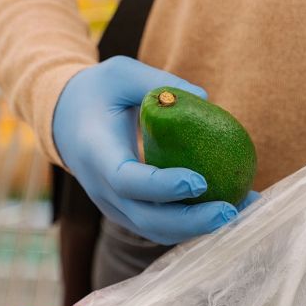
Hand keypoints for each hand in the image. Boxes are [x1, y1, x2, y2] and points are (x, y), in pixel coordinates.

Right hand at [53, 55, 249, 243]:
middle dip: (192, 222)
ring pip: (157, 232)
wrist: (66, 122)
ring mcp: (115, 207)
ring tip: (239, 211)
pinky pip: (162, 228)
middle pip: (147, 220)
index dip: (163, 187)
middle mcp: (102, 189)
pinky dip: (193, 226)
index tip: (200, 181)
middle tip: (232, 210)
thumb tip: (206, 100)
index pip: (127, 181)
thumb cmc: (98, 93)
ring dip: (199, 229)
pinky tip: (226, 210)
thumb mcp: (121, 74)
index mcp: (96, 153)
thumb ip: (158, 81)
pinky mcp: (129, 214)